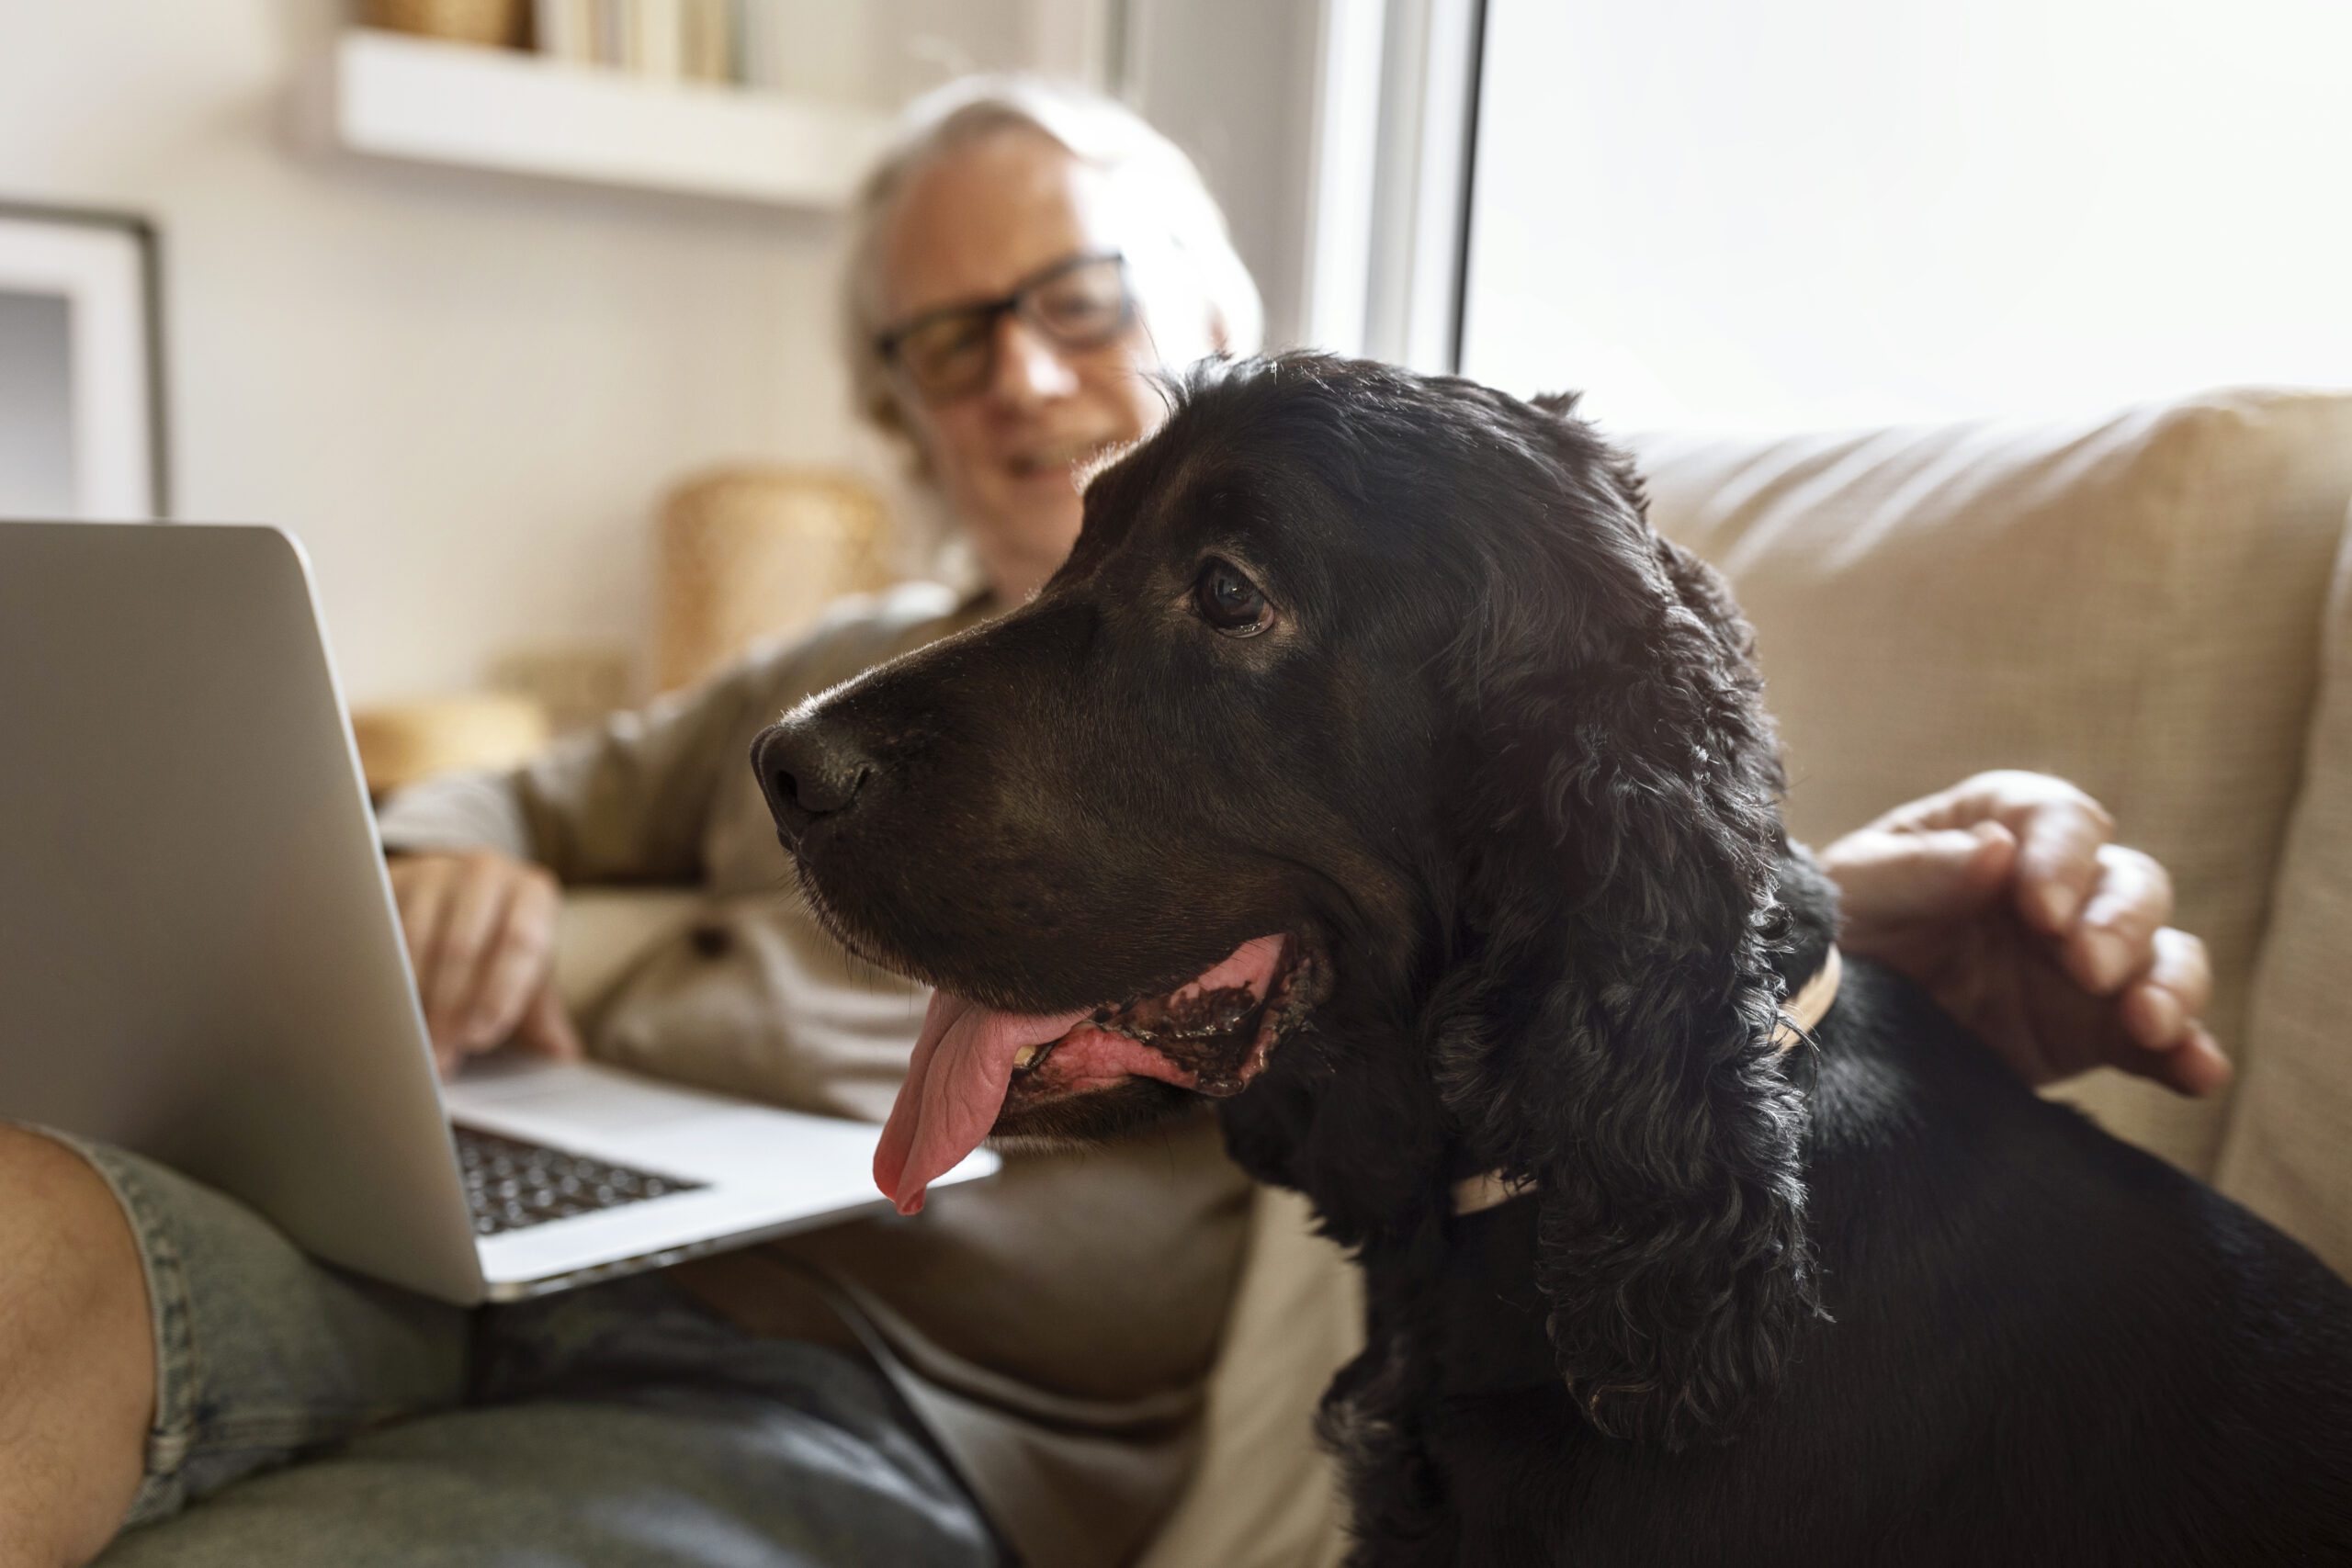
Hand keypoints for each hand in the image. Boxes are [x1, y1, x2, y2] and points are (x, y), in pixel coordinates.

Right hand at [387, 850, 581, 1076]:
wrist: (454, 889)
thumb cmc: (498, 936)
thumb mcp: (527, 968)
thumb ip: (542, 1013)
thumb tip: (562, 1056)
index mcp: (531, 892)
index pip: (520, 942)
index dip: (499, 994)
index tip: (480, 1038)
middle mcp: (486, 874)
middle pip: (463, 946)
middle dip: (449, 1009)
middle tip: (439, 1057)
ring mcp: (434, 873)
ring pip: (418, 942)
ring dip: (412, 1001)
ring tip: (412, 1045)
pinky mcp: (391, 883)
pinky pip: (381, 935)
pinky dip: (383, 980)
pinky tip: (385, 1014)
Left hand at [1818, 771, 2228, 1096]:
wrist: (1819, 1025)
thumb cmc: (1835, 932)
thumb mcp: (1852, 892)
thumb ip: (1918, 869)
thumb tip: (1997, 849)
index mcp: (1995, 830)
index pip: (2058, 819)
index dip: (2062, 854)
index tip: (2040, 906)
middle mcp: (2056, 889)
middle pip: (2129, 883)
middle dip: (2120, 922)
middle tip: (2085, 965)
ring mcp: (2082, 964)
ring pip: (2162, 954)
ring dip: (2168, 983)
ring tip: (2148, 1023)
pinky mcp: (2093, 1034)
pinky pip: (2161, 1040)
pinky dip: (2189, 1053)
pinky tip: (2198, 1073)